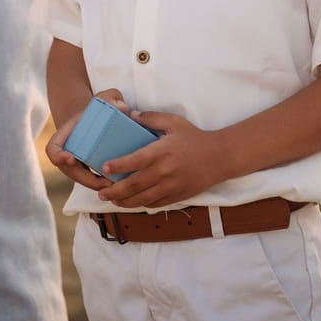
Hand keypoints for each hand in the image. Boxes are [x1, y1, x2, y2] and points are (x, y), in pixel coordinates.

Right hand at [45, 88, 126, 191]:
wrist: (94, 118)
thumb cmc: (97, 109)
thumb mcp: (103, 98)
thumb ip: (112, 97)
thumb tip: (123, 107)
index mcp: (64, 136)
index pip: (52, 149)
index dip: (58, 156)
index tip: (71, 158)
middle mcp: (67, 153)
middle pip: (71, 171)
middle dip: (86, 179)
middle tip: (104, 182)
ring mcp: (76, 165)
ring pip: (83, 180)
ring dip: (96, 186)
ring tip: (114, 186)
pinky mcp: (88, 171)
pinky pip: (92, 181)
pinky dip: (102, 185)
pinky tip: (118, 186)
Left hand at [99, 111, 223, 208]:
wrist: (219, 157)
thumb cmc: (194, 137)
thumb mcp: (174, 122)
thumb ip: (151, 117)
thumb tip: (131, 115)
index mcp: (160, 153)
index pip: (134, 161)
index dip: (117, 166)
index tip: (103, 168)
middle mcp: (163, 172)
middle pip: (134, 185)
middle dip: (115, 191)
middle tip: (100, 193)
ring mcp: (170, 187)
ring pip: (142, 199)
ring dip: (125, 201)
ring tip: (112, 200)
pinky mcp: (177, 196)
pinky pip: (155, 204)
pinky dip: (141, 204)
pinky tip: (132, 203)